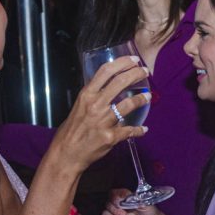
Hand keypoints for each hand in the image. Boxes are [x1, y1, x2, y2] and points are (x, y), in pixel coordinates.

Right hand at [48, 56, 148, 174]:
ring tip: (148, 96)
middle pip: (120, 82)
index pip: (106, 71)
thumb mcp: (79, 106)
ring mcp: (104, 121)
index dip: (122, 62)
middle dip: (136, 74)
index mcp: (87, 95)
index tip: (134, 60)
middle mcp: (95, 105)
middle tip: (145, 72)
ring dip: (141, 99)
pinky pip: (130, 130)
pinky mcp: (110, 137)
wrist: (66, 154)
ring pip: (129, 104)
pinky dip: (139, 130)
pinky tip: (143, 129)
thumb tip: (108, 88)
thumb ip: (93, 97)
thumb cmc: (72, 130)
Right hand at [102, 189, 167, 214]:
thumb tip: (125, 195)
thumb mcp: (145, 202)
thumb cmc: (150, 211)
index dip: (113, 197)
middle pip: (107, 205)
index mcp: (125, 198)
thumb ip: (134, 198)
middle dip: (114, 210)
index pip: (112, 194)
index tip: (118, 202)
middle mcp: (119, 206)